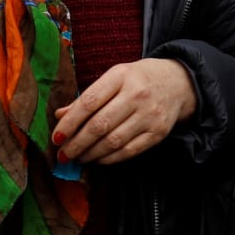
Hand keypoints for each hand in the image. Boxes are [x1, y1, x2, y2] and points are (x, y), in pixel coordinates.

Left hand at [52, 58, 196, 165]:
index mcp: (121, 76)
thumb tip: (59, 115)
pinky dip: (109, 158)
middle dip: (77, 143)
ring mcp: (149, 115)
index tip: (56, 137)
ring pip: (113, 141)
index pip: (89, 102)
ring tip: (78, 157)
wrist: (177, 82)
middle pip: (100, 125)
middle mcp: (136, 95)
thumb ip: (87, 97)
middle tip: (63, 155)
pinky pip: (129, 151)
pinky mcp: (158, 133)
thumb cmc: (137, 79)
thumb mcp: (113, 78)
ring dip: (90, 154)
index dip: (70, 122)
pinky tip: (97, 159)